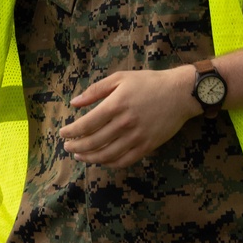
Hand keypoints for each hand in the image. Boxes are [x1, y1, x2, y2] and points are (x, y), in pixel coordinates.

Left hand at [59, 68, 197, 168]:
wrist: (180, 93)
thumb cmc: (148, 82)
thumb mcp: (120, 78)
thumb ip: (96, 90)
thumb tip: (74, 103)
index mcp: (115, 105)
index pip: (86, 124)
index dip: (71, 131)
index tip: (62, 133)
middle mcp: (124, 123)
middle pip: (93, 142)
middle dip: (76, 146)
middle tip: (67, 147)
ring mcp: (136, 137)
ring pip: (107, 155)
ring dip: (89, 158)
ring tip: (80, 156)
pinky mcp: (147, 146)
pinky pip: (124, 161)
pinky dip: (109, 164)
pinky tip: (101, 161)